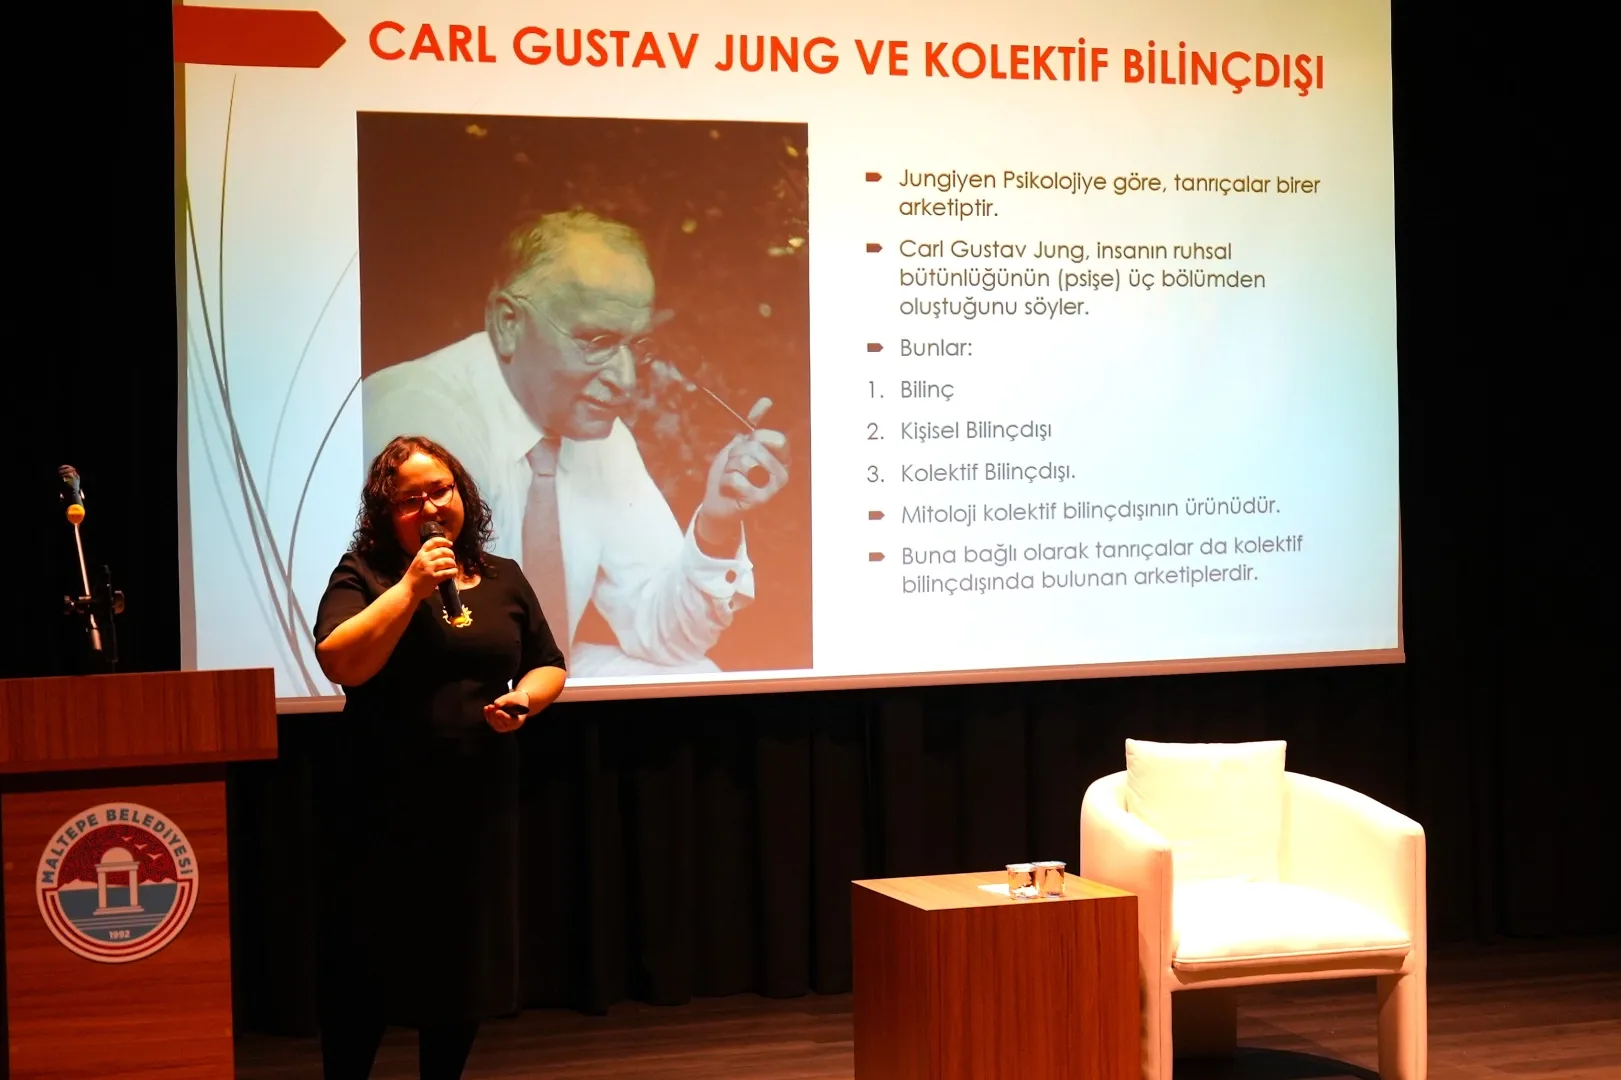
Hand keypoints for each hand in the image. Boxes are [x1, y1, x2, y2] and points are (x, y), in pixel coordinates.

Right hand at [404, 536, 457, 599]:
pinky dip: (453, 572)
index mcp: (420, 554)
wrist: (408, 590)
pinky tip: (454, 572)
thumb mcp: (417, 562)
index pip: (433, 542)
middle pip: (442, 551)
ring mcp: (429, 568)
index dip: (443, 541)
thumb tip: (442, 553)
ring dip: (453, 563)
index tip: (450, 544)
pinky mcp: (433, 578)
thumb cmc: (413, 577)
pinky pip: (447, 572)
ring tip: (453, 566)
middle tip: (453, 558)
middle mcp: (424, 559)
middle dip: (451, 553)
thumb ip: (426, 557)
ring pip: (446, 561)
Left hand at [484, 690, 529, 732]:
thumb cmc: (517, 699)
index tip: (497, 711)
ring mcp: (505, 727)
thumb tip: (496, 704)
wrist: (518, 701)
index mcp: (519, 720)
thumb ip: (505, 700)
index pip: (510, 721)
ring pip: (496, 725)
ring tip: (487, 707)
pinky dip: (488, 716)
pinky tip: (486, 708)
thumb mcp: (513, 697)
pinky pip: (492, 723)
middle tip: (490, 706)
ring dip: (490, 716)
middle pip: (502, 725)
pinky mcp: (499, 725)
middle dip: (494, 716)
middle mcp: (512, 726)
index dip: (503, 716)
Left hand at [697, 398, 788, 551]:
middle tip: (734, 466)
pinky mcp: (759, 500)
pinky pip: (735, 479)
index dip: (757, 438)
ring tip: (731, 478)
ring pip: (744, 462)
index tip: (747, 444)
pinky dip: (725, 482)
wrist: (718, 503)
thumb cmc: (730, 473)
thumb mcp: (740, 445)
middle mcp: (783, 473)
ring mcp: (772, 488)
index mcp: (781, 458)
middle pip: (756, 447)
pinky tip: (730, 491)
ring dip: (729, 469)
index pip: (777, 438)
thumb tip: (767, 400)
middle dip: (736, 453)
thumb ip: (753, 425)